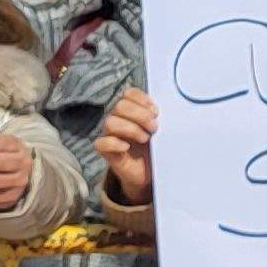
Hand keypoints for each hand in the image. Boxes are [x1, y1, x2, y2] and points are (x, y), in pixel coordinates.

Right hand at [96, 89, 157, 205]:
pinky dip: (114, 143)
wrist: (150, 172)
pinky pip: (101, 143)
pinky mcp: (107, 152)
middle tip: (154, 128)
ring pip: (110, 122)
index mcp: (131, 111)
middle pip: (120, 106)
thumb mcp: (161, 131)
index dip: (142, 99)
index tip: (156, 112)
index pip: (129, 94)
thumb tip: (166, 111)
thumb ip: (160, 119)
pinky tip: (127, 147)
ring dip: (131, 129)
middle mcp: (118, 119)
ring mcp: (110, 135)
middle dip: (140, 115)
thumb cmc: (155, 148)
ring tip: (145, 139)